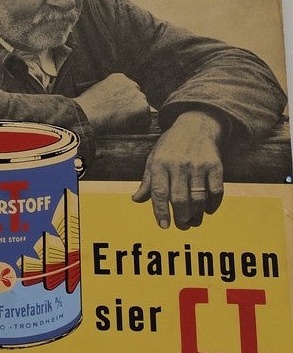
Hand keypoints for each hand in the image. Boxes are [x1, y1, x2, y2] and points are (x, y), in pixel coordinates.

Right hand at [73, 72, 149, 130]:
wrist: (88, 114)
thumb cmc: (87, 107)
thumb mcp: (98, 92)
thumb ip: (112, 93)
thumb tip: (118, 103)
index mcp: (119, 78)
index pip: (129, 89)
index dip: (124, 101)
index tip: (118, 110)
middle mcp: (131, 84)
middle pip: (138, 98)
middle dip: (132, 108)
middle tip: (121, 119)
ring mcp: (139, 95)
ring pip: (143, 110)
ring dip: (136, 118)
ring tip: (120, 125)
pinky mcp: (143, 108)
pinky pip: (145, 122)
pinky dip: (138, 128)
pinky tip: (125, 129)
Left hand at [133, 111, 224, 229]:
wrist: (195, 126)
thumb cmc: (170, 147)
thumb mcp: (154, 159)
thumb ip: (148, 181)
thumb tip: (136, 200)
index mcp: (160, 164)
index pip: (159, 193)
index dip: (161, 211)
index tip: (164, 226)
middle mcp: (178, 165)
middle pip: (180, 199)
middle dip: (181, 218)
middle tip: (181, 226)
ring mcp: (198, 165)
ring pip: (198, 198)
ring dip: (197, 215)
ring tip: (194, 222)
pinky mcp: (215, 165)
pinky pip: (216, 191)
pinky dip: (213, 205)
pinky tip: (208, 210)